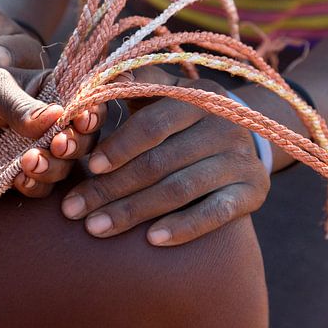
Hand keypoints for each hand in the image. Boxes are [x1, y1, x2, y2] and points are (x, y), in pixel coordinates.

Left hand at [0, 64, 103, 197]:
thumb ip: (22, 106)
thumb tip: (59, 117)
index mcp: (45, 92)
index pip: (83, 102)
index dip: (91, 113)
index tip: (82, 119)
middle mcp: (45, 123)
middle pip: (81, 139)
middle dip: (76, 144)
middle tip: (59, 144)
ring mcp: (31, 150)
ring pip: (63, 167)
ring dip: (54, 167)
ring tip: (29, 160)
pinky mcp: (13, 176)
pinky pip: (38, 188)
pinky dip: (34, 185)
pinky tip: (19, 178)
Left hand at [60, 67, 269, 245]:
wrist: (244, 136)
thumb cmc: (182, 117)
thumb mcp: (161, 94)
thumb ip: (129, 88)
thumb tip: (89, 87)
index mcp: (196, 97)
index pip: (152, 124)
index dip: (119, 147)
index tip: (89, 167)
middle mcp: (223, 125)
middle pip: (159, 162)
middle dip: (111, 189)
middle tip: (74, 210)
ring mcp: (240, 159)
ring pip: (180, 189)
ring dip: (134, 211)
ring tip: (96, 228)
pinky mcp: (254, 190)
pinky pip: (217, 213)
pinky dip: (184, 227)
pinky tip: (152, 240)